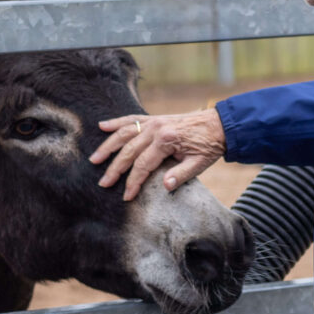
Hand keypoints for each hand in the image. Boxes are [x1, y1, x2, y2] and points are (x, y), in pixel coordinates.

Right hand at [89, 109, 226, 200]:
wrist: (219, 124)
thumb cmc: (209, 146)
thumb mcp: (200, 164)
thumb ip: (181, 175)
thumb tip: (165, 187)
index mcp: (166, 140)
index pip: (143, 165)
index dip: (133, 182)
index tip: (126, 195)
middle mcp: (156, 129)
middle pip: (128, 150)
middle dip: (115, 169)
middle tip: (103, 182)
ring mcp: (153, 121)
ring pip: (124, 133)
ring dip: (108, 146)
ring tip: (94, 159)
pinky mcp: (153, 118)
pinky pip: (131, 119)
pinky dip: (116, 122)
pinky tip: (102, 126)